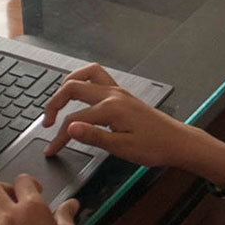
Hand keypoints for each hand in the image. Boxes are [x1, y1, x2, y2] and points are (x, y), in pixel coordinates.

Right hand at [41, 63, 218, 171]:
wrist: (177, 142)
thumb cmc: (154, 147)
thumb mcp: (121, 148)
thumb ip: (93, 136)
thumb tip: (70, 129)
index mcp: (110, 109)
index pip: (74, 121)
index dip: (59, 137)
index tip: (51, 150)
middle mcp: (112, 95)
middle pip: (72, 88)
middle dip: (54, 103)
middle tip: (47, 122)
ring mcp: (118, 91)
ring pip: (86, 74)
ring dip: (68, 83)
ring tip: (58, 100)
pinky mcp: (122, 94)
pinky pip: (98, 76)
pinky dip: (83, 80)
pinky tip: (79, 93)